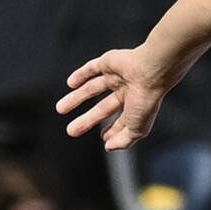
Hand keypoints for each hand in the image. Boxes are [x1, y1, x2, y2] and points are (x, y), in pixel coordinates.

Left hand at [58, 45, 176, 147]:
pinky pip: (92, 68)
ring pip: (93, 88)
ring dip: (76, 98)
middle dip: (87, 120)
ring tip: (60, 109)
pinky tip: (70, 83)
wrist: (150, 71)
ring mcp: (117, 76)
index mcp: (136, 106)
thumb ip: (123, 140)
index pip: (121, 120)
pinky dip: (81, 74)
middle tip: (71, 131)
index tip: (102, 137)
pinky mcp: (109, 62)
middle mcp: (127, 91)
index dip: (111, 130)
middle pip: (102, 108)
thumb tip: (109, 147)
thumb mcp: (136, 129)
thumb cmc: (146, 100)